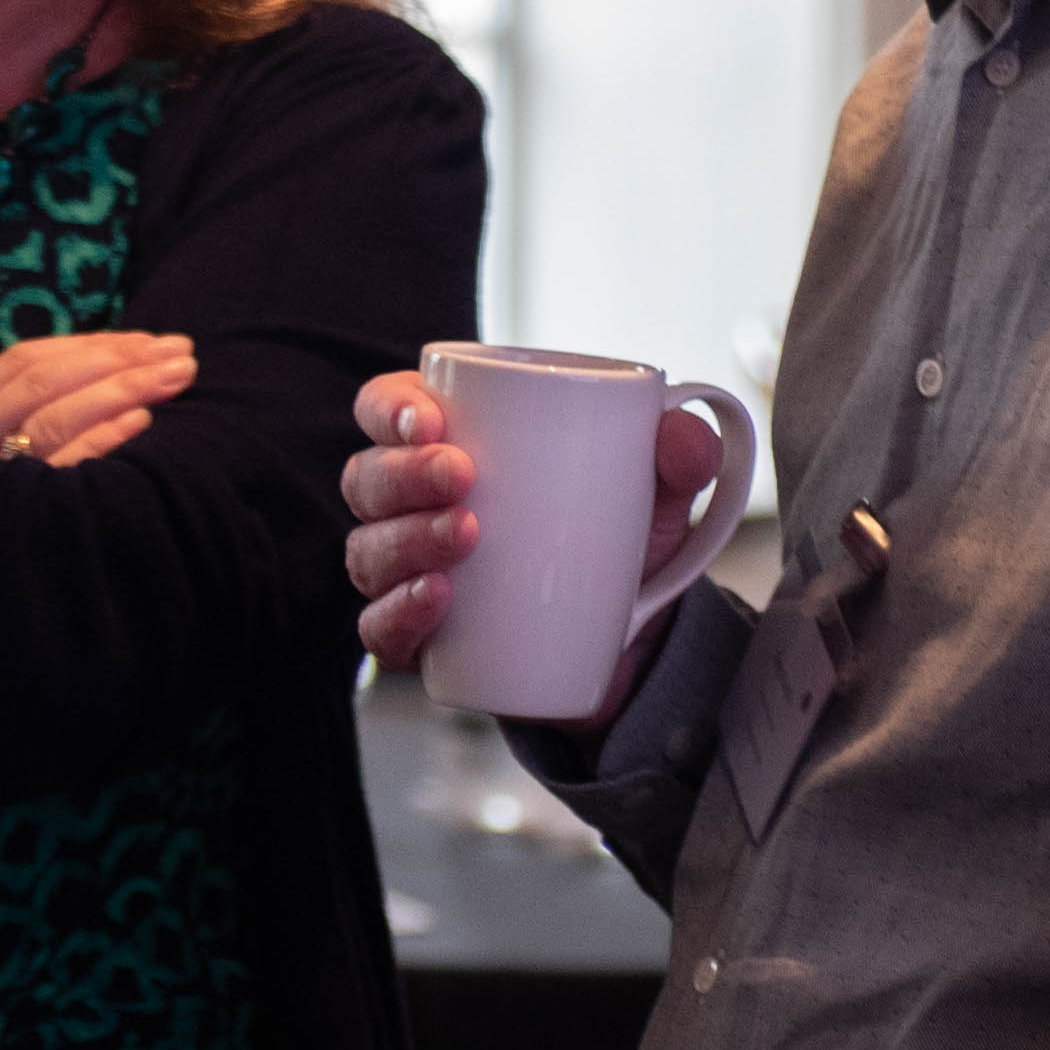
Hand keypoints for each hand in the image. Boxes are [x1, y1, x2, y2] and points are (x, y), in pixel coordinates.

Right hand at [0, 329, 191, 468]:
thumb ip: (26, 420)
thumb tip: (109, 373)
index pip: (23, 362)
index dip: (88, 345)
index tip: (149, 340)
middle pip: (41, 383)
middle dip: (116, 359)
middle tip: (181, 351)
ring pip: (49, 418)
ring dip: (120, 388)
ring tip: (174, 377)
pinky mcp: (6, 523)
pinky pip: (58, 470)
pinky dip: (100, 439)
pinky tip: (141, 421)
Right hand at [339, 373, 730, 728]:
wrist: (627, 640)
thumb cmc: (611, 537)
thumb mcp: (657, 491)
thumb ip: (680, 452)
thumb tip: (683, 437)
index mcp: (450, 440)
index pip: (385, 408)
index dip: (390, 409)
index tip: (432, 421)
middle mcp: (412, 503)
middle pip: (367, 477)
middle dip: (404, 474)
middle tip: (462, 478)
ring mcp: (407, 573)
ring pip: (367, 551)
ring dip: (407, 541)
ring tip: (466, 538)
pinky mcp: (419, 638)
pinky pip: (379, 629)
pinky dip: (400, 614)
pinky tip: (440, 600)